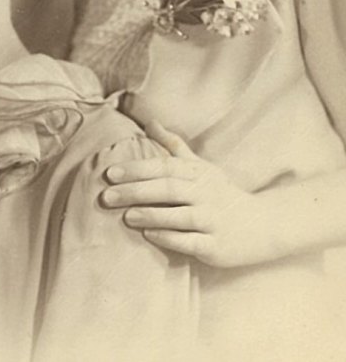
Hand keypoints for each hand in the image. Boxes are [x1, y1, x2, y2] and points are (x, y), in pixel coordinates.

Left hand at [101, 120, 282, 267]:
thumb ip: (174, 146)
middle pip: (168, 189)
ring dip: (151, 214)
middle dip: (135, 191)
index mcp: (198, 173)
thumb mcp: (201, 166)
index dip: (137, 169)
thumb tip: (150, 122)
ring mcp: (213, 220)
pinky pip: (190, 241)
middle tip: (106, 196)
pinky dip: (169, 237)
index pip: (164, 167)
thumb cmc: (222, 193)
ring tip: (125, 216)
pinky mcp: (216, 246)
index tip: (110, 173)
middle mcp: (206, 194)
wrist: (263, 225)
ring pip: (179, 215)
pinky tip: (149, 235)